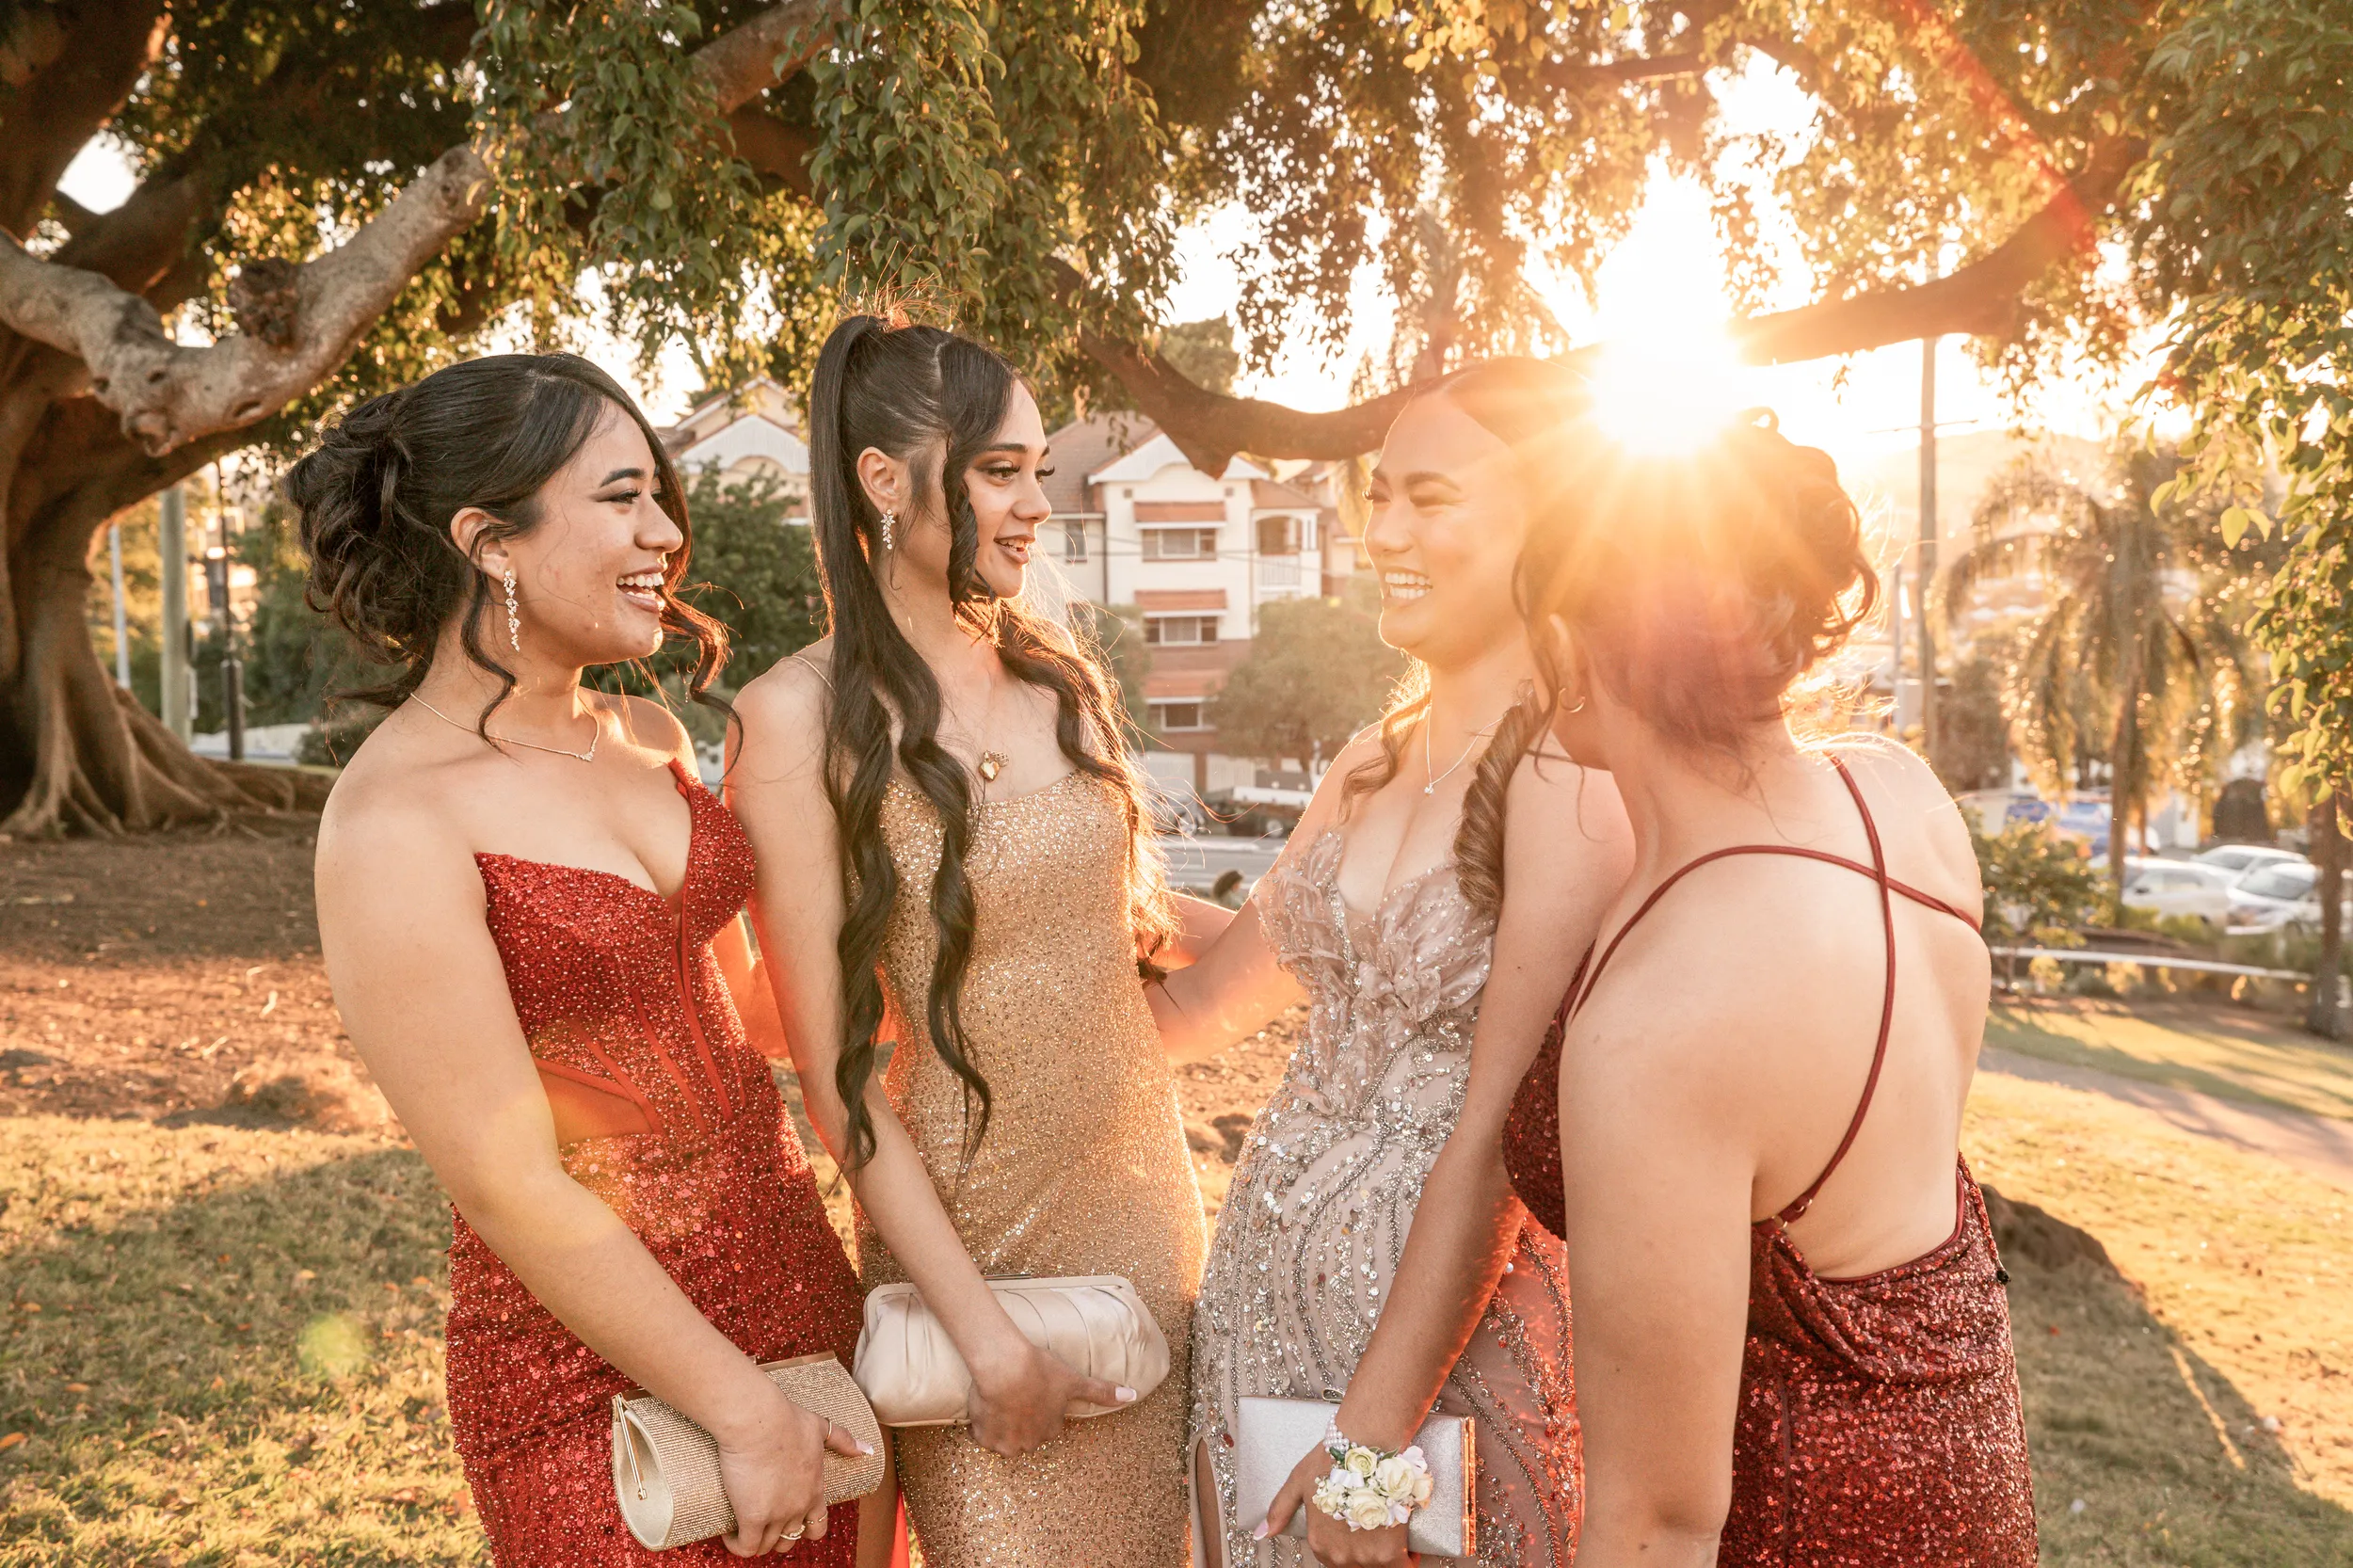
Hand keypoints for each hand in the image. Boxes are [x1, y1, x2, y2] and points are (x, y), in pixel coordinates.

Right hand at [710, 1374, 872, 1555]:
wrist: (759, 1421)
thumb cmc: (786, 1420)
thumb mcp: (820, 1427)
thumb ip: (843, 1440)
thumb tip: (867, 1449)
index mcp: (815, 1490)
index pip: (818, 1527)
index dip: (804, 1530)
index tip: (787, 1520)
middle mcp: (799, 1507)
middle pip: (790, 1540)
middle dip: (776, 1536)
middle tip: (759, 1523)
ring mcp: (776, 1515)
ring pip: (767, 1546)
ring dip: (755, 1542)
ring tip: (740, 1529)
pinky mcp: (752, 1517)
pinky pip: (746, 1547)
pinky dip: (736, 1545)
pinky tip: (728, 1535)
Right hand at [965, 1336, 1136, 1456]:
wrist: (1005, 1367)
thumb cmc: (1041, 1370)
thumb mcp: (1075, 1380)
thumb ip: (1102, 1391)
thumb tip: (1133, 1396)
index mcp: (1051, 1429)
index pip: (1048, 1426)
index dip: (1041, 1409)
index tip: (1035, 1395)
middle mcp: (1030, 1442)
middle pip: (1027, 1435)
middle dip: (1023, 1421)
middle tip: (1017, 1396)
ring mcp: (1006, 1443)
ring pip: (1005, 1440)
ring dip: (1003, 1426)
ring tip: (1000, 1402)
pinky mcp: (984, 1438)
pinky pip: (983, 1437)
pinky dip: (982, 1426)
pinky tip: (986, 1407)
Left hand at [1256, 1442, 1414, 1566]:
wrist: (1365, 1447)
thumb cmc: (1332, 1459)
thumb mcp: (1298, 1481)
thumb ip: (1281, 1509)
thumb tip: (1262, 1533)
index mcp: (1318, 1542)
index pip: (1335, 1560)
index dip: (1351, 1548)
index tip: (1362, 1536)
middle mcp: (1338, 1555)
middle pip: (1357, 1567)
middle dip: (1368, 1555)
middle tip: (1378, 1533)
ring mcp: (1363, 1557)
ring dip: (1387, 1558)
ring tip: (1394, 1538)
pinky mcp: (1388, 1553)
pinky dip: (1407, 1562)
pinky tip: (1410, 1552)